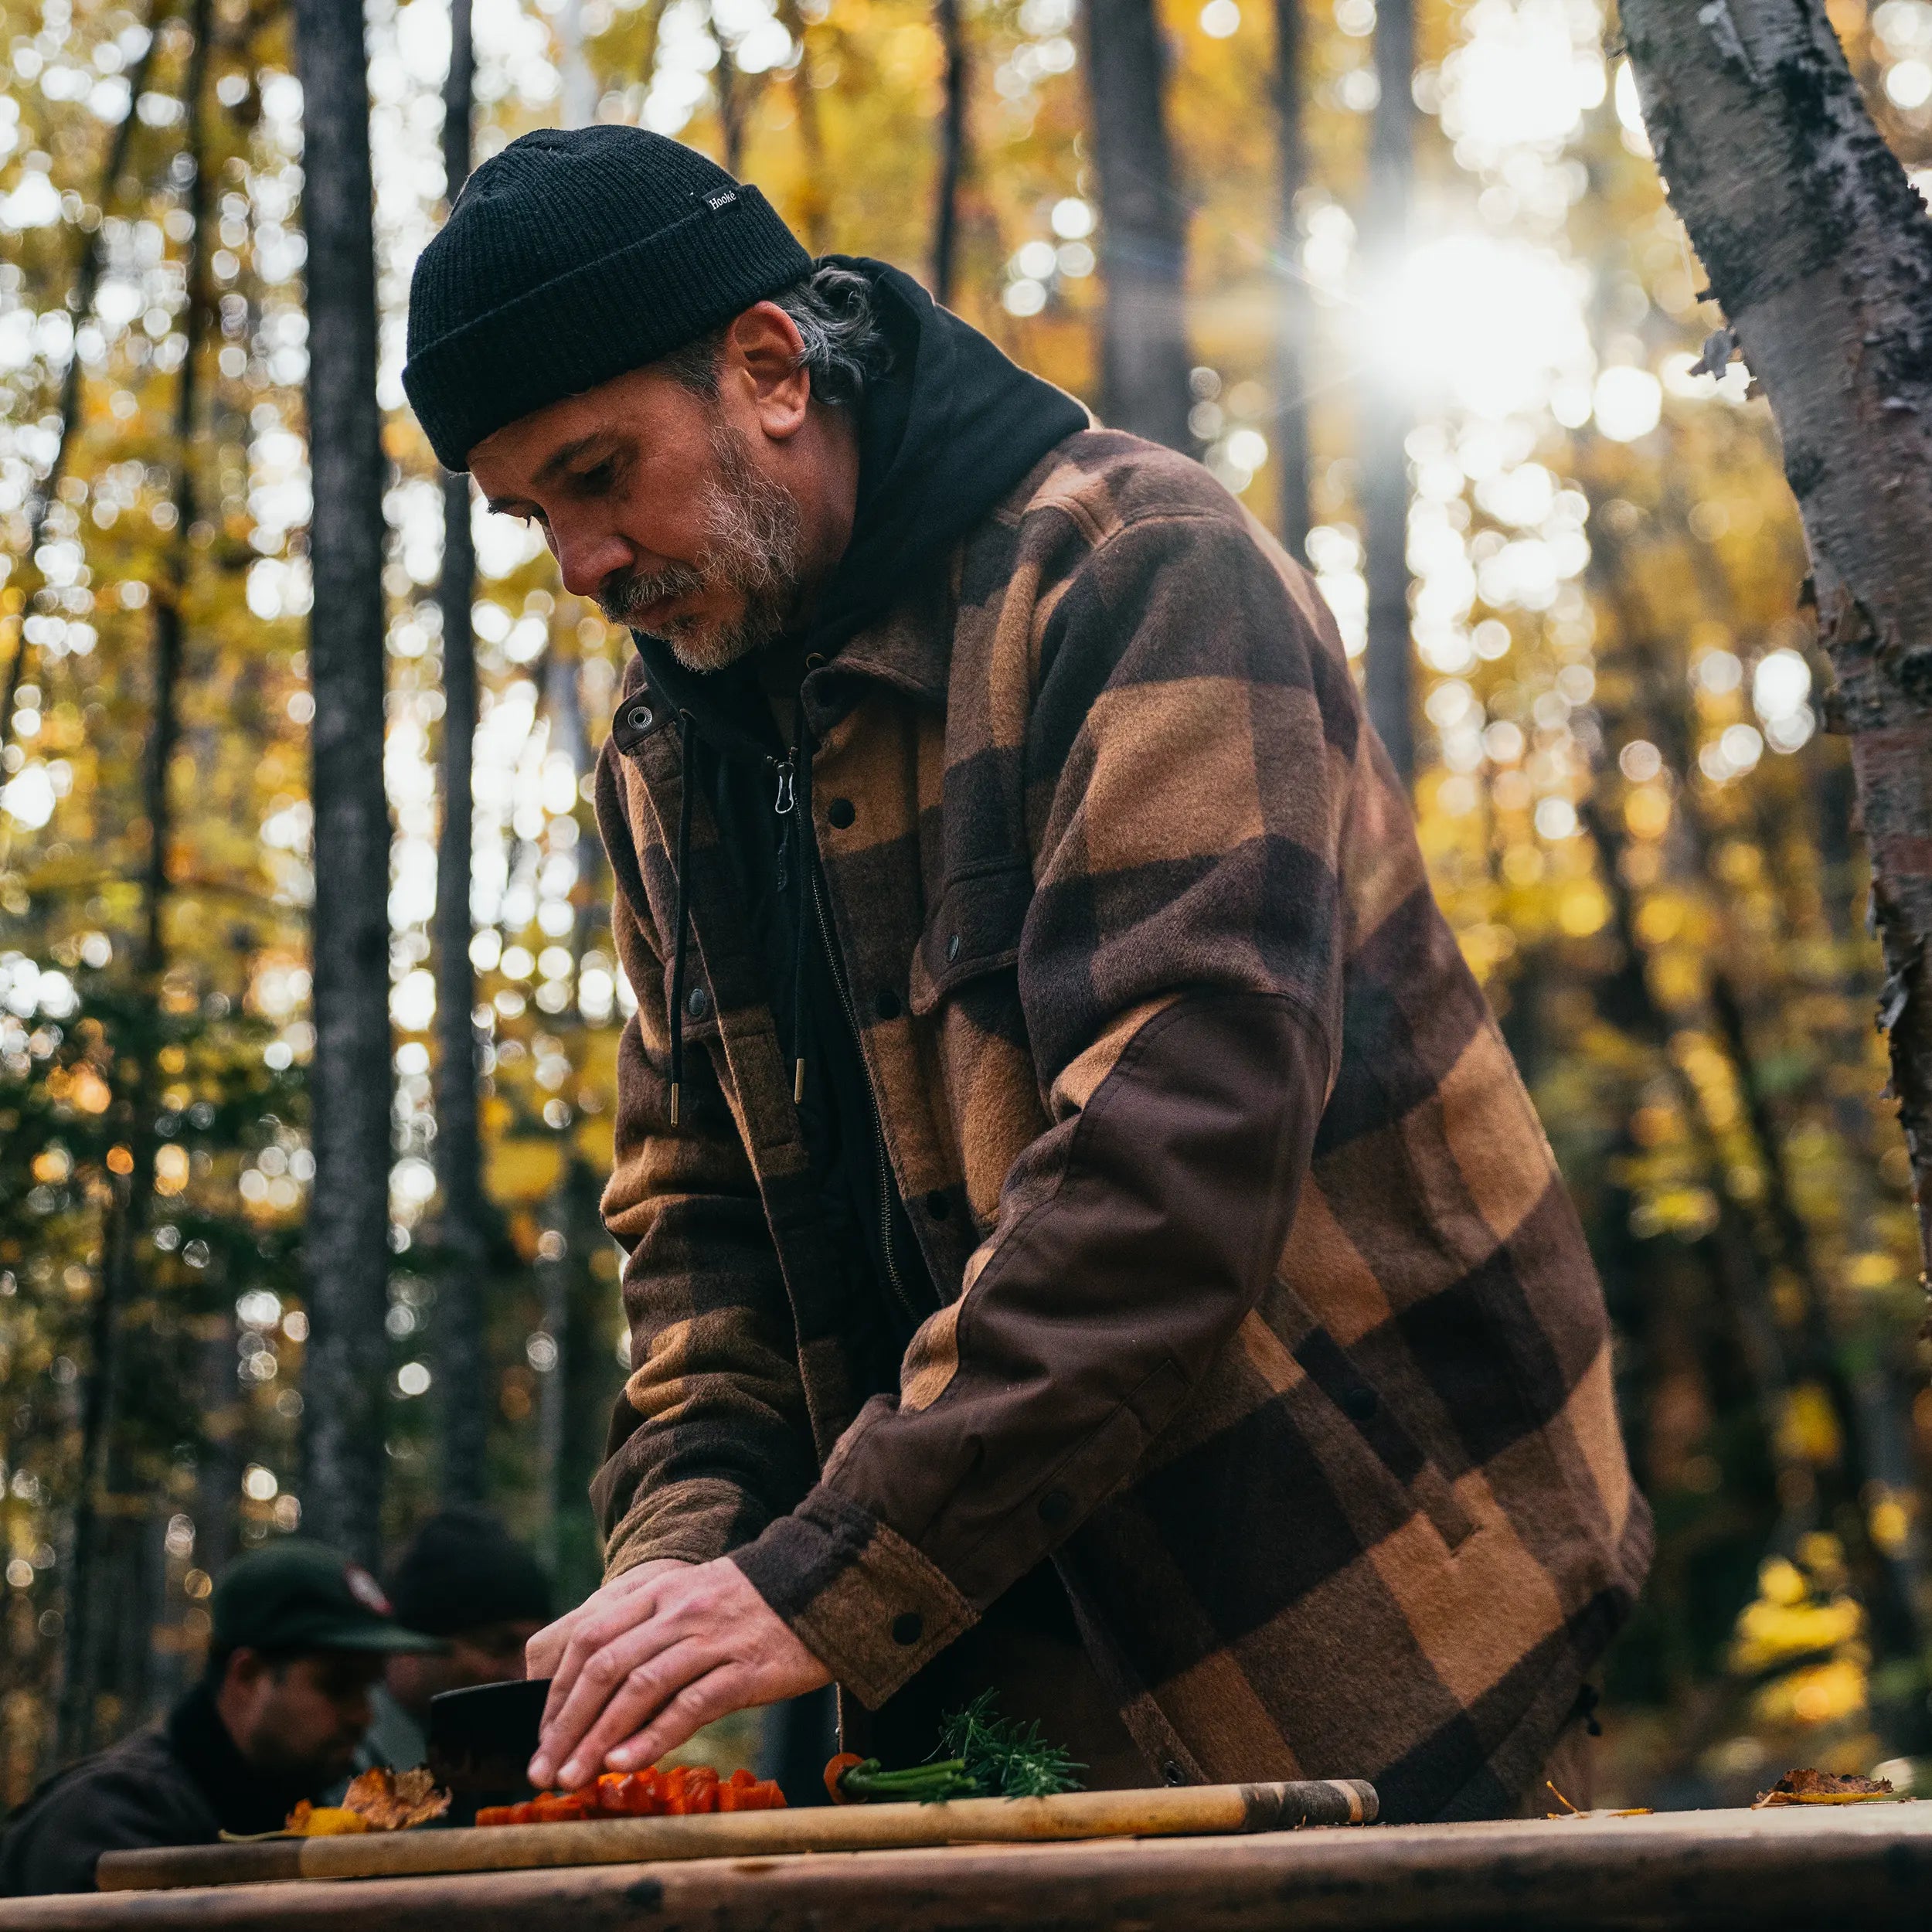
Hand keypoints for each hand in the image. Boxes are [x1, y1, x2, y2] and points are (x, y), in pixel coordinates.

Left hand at [527, 1558, 831, 1789]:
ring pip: (639, 1687)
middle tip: (543, 1770)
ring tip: (572, 1778)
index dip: (558, 1692)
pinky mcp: (745, 1668)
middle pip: (604, 1666)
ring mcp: (711, 1638)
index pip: (589, 1639)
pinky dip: (652, 1737)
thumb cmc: (751, 1602)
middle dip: (565, 1723)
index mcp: (659, 1591)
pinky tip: (626, 1764)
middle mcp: (678, 1611)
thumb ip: (648, 1632)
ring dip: (597, 1738)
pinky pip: (690, 1705)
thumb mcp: (692, 1598)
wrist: (823, 1582)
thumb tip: (599, 1691)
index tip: (541, 1736)